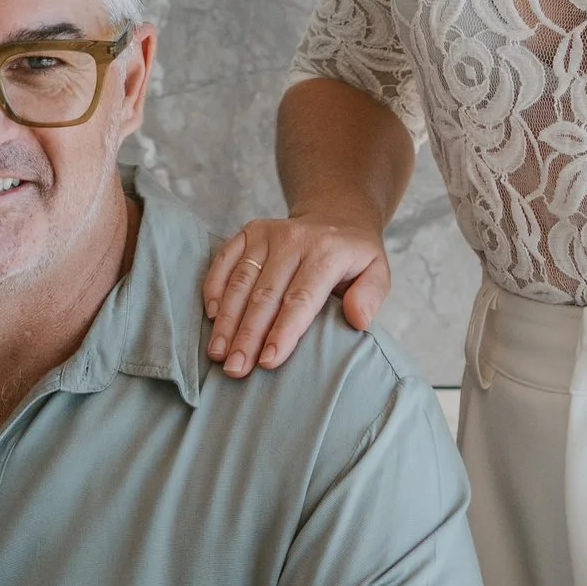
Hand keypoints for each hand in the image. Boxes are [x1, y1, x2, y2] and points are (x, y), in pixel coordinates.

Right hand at [201, 214, 390, 375]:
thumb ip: (371, 296)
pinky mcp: (250, 231)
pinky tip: (210, 316)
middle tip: (235, 369)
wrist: (336, 215)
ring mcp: (269, 233)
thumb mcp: (377, 272)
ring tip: (218, 352)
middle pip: (266, 294)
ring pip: (242, 280)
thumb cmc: (354, 257)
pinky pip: (225, 259)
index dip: (283, 331)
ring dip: (227, 319)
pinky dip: (214, 286)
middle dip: (248, 335)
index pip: (301, 298)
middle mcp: (295, 239)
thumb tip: (358, 320)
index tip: (268, 362)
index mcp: (328, 251)